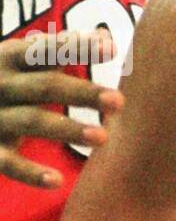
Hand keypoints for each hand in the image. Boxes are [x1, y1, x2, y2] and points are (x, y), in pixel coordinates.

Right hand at [0, 30, 123, 186]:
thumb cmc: (1, 82)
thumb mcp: (17, 60)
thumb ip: (55, 51)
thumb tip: (106, 39)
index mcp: (8, 57)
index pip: (44, 50)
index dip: (76, 46)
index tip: (111, 46)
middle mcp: (0, 85)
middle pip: (45, 87)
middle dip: (81, 93)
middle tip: (118, 101)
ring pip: (32, 122)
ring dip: (67, 129)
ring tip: (103, 137)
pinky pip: (7, 163)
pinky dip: (30, 173)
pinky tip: (57, 181)